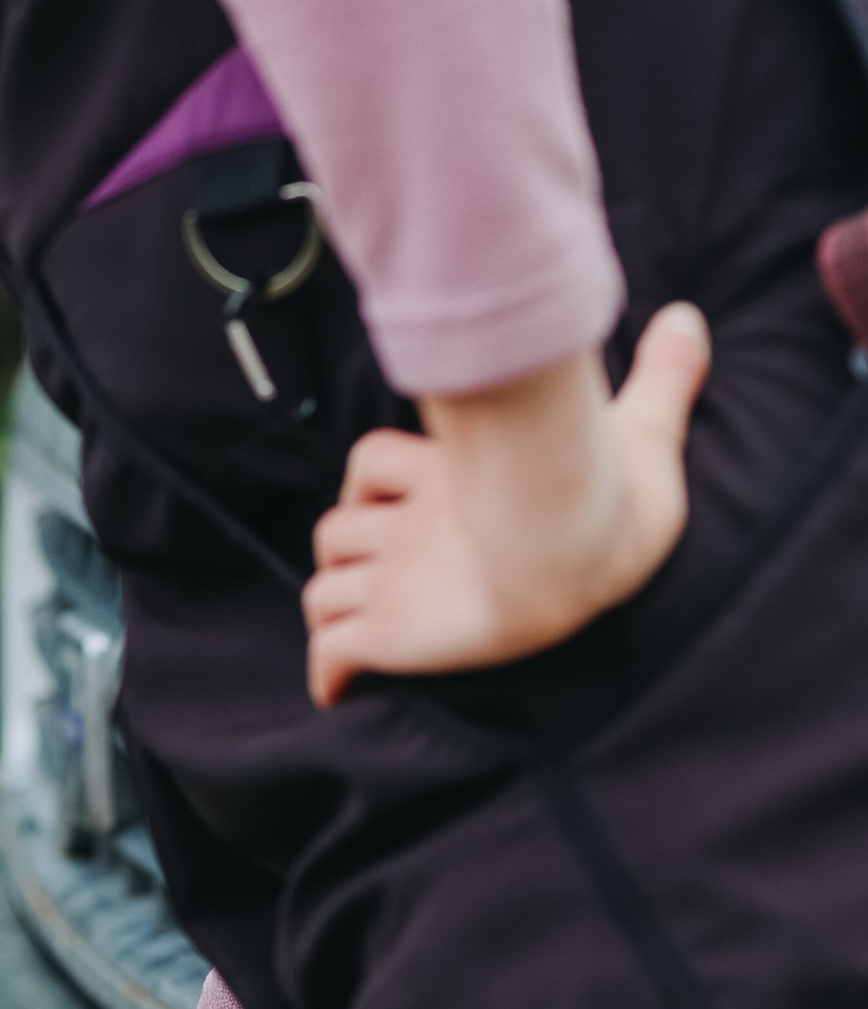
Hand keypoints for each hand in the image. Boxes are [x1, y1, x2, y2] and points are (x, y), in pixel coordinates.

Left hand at [303, 307, 709, 705]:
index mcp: (450, 477)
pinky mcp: (387, 632)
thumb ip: (660, 380)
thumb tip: (686, 321)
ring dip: (334, 604)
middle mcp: (409, 527)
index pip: (375, 462)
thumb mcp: (645, 431)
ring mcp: (393, 581)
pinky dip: (329, 671)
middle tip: (377, 572)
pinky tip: (339, 688)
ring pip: (323, 589)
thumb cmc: (610, 498)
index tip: (383, 498)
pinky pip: (331, 654)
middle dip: (347, 549)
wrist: (572, 552)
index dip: (375, 481)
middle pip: (337, 530)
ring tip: (360, 624)